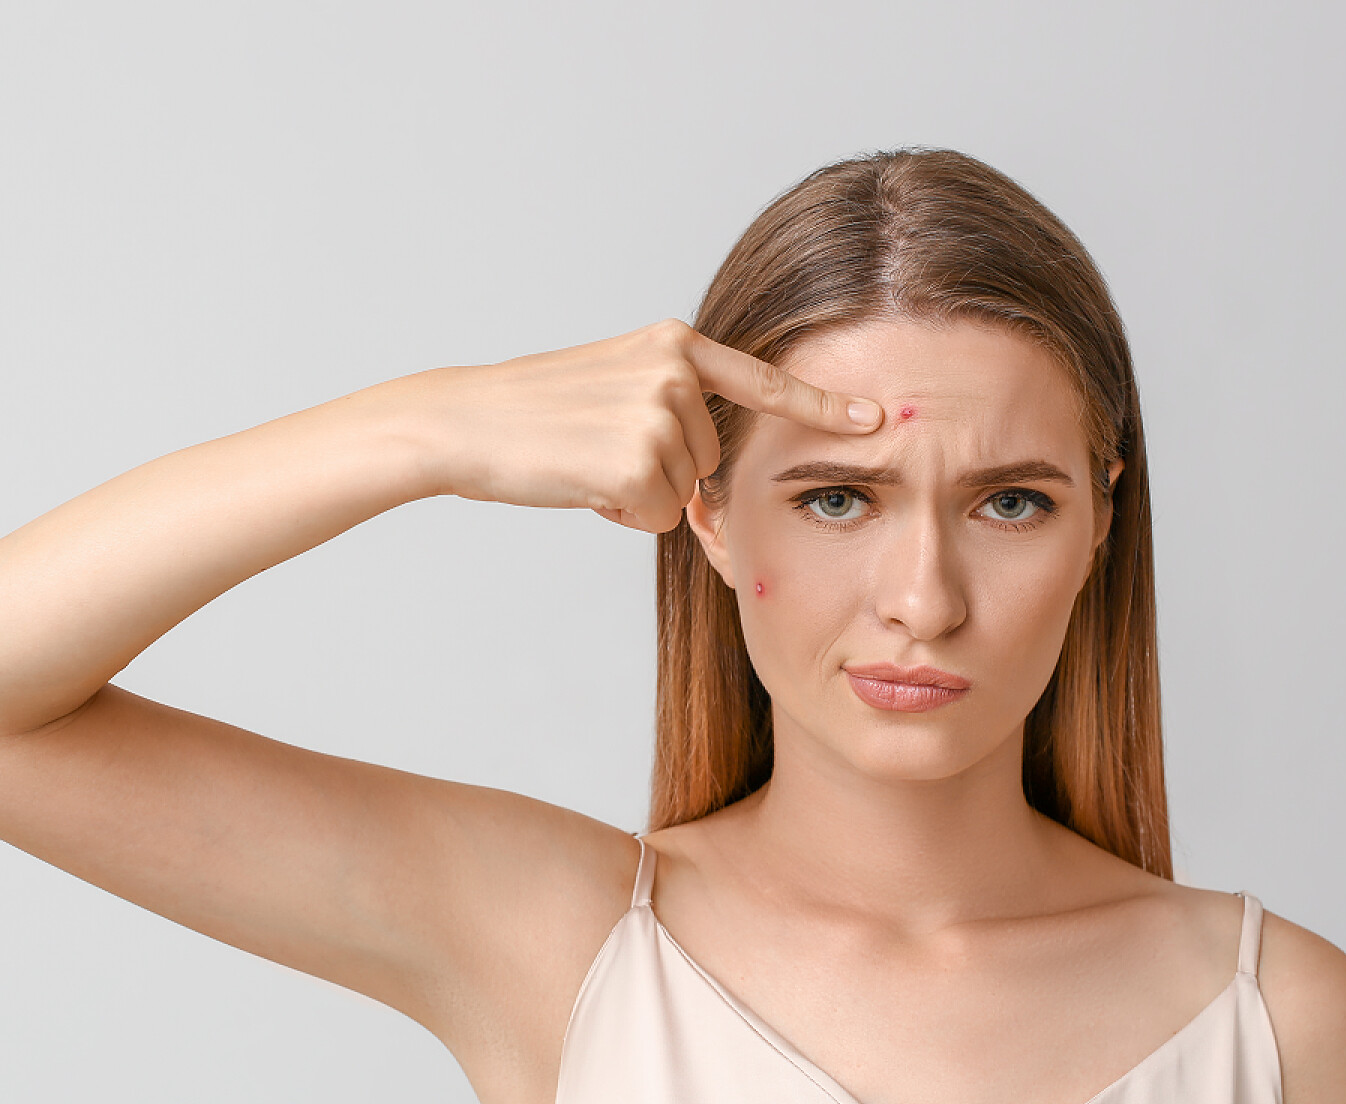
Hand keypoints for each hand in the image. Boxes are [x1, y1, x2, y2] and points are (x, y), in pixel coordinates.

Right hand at [378, 318, 885, 532]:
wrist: (466, 421)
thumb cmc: (537, 412)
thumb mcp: (614, 381)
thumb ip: (670, 402)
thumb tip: (706, 467)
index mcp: (673, 344)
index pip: (762, 380)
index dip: (823, 407)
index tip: (879, 418)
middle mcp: (674, 371)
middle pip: (712, 458)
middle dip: (665, 470)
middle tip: (599, 449)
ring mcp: (657, 413)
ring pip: (685, 490)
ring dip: (641, 494)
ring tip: (586, 461)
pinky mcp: (636, 460)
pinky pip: (658, 516)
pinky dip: (622, 514)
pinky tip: (580, 482)